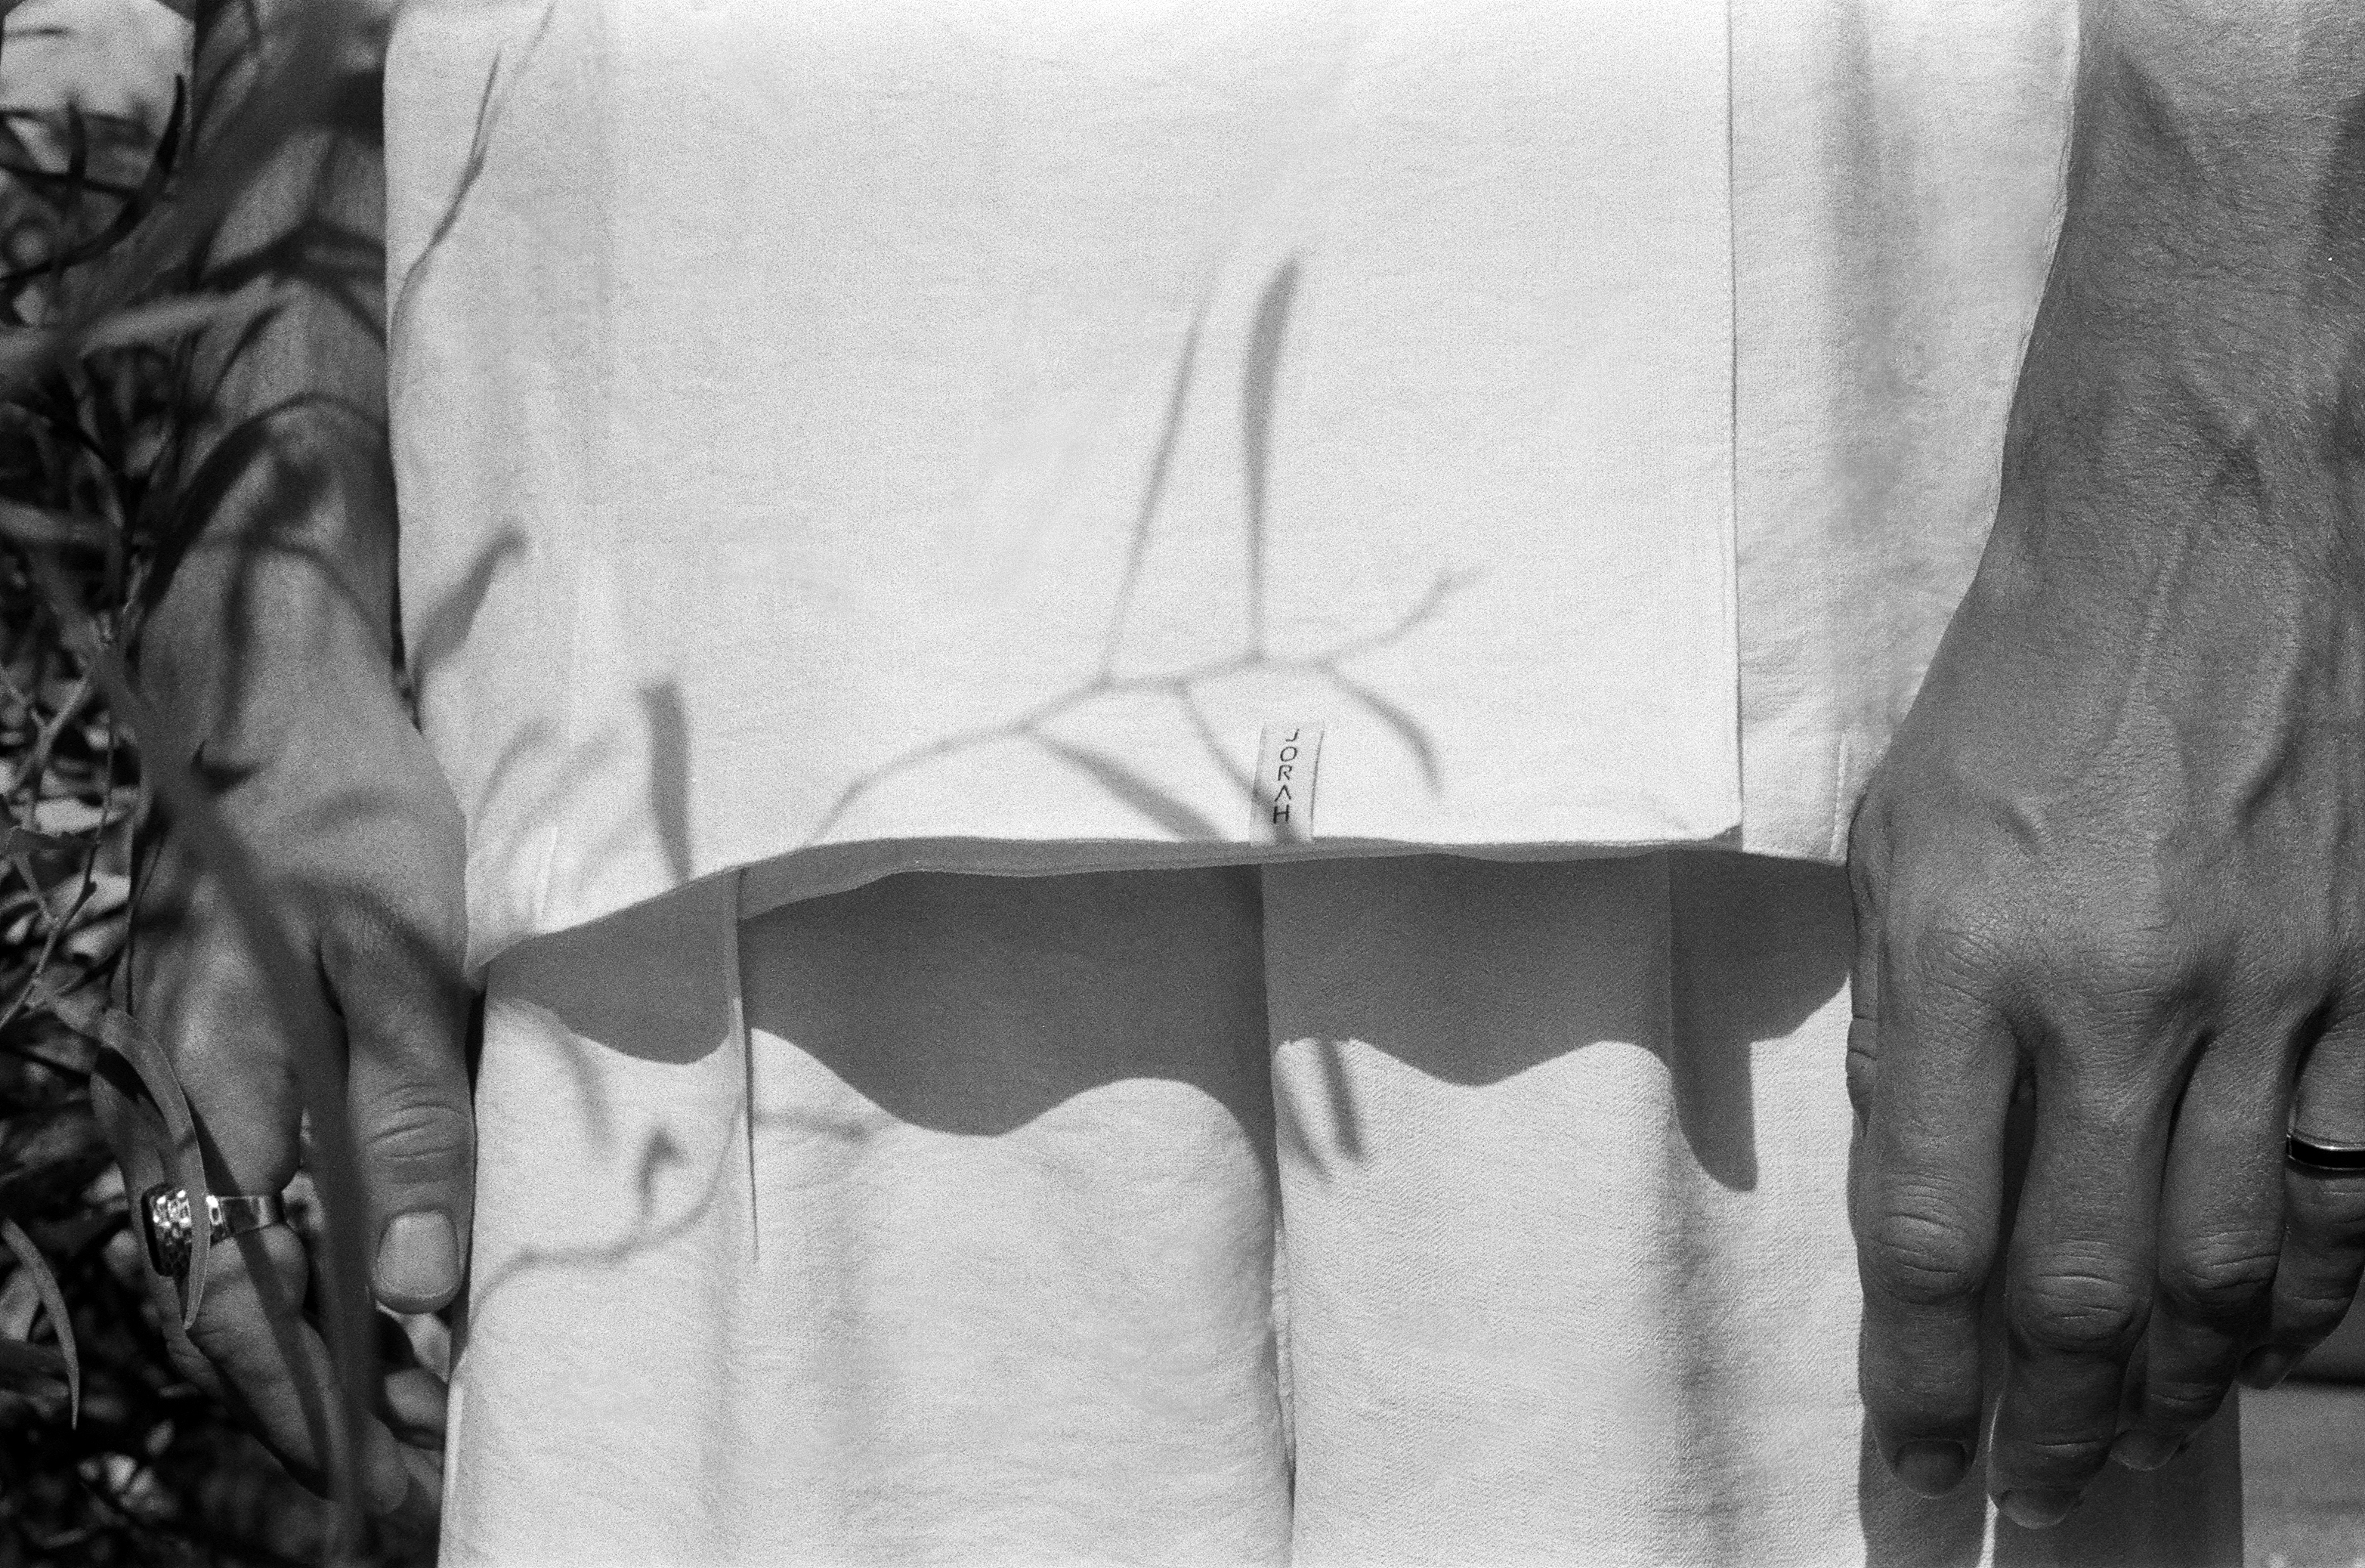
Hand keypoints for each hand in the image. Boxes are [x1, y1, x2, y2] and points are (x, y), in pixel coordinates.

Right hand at [103, 658, 470, 1526]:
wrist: (277, 705)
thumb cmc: (353, 822)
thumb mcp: (405, 963)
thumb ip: (409, 1121)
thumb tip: (415, 1285)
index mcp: (213, 1092)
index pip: (252, 1301)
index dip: (326, 1399)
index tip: (409, 1470)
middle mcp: (176, 1105)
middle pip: (240, 1301)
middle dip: (334, 1396)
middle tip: (435, 1463)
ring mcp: (182, 1084)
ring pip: (240, 1258)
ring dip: (325, 1341)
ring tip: (425, 1402)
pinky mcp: (213, 1059)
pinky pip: (244, 1196)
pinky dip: (305, 1263)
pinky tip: (373, 1291)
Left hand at [1848, 268, 2364, 1537]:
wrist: (2200, 534)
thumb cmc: (2014, 685)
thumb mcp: (1895, 846)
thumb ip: (1910, 1029)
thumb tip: (1926, 1206)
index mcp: (1964, 960)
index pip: (1930, 1241)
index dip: (1919, 1395)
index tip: (1906, 1491)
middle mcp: (2117, 999)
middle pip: (2084, 1290)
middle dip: (2050, 1429)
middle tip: (2028, 1504)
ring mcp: (2267, 994)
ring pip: (2228, 1266)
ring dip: (2176, 1382)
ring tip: (2131, 1439)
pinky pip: (2346, 1184)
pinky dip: (2305, 1286)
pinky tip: (2263, 1331)